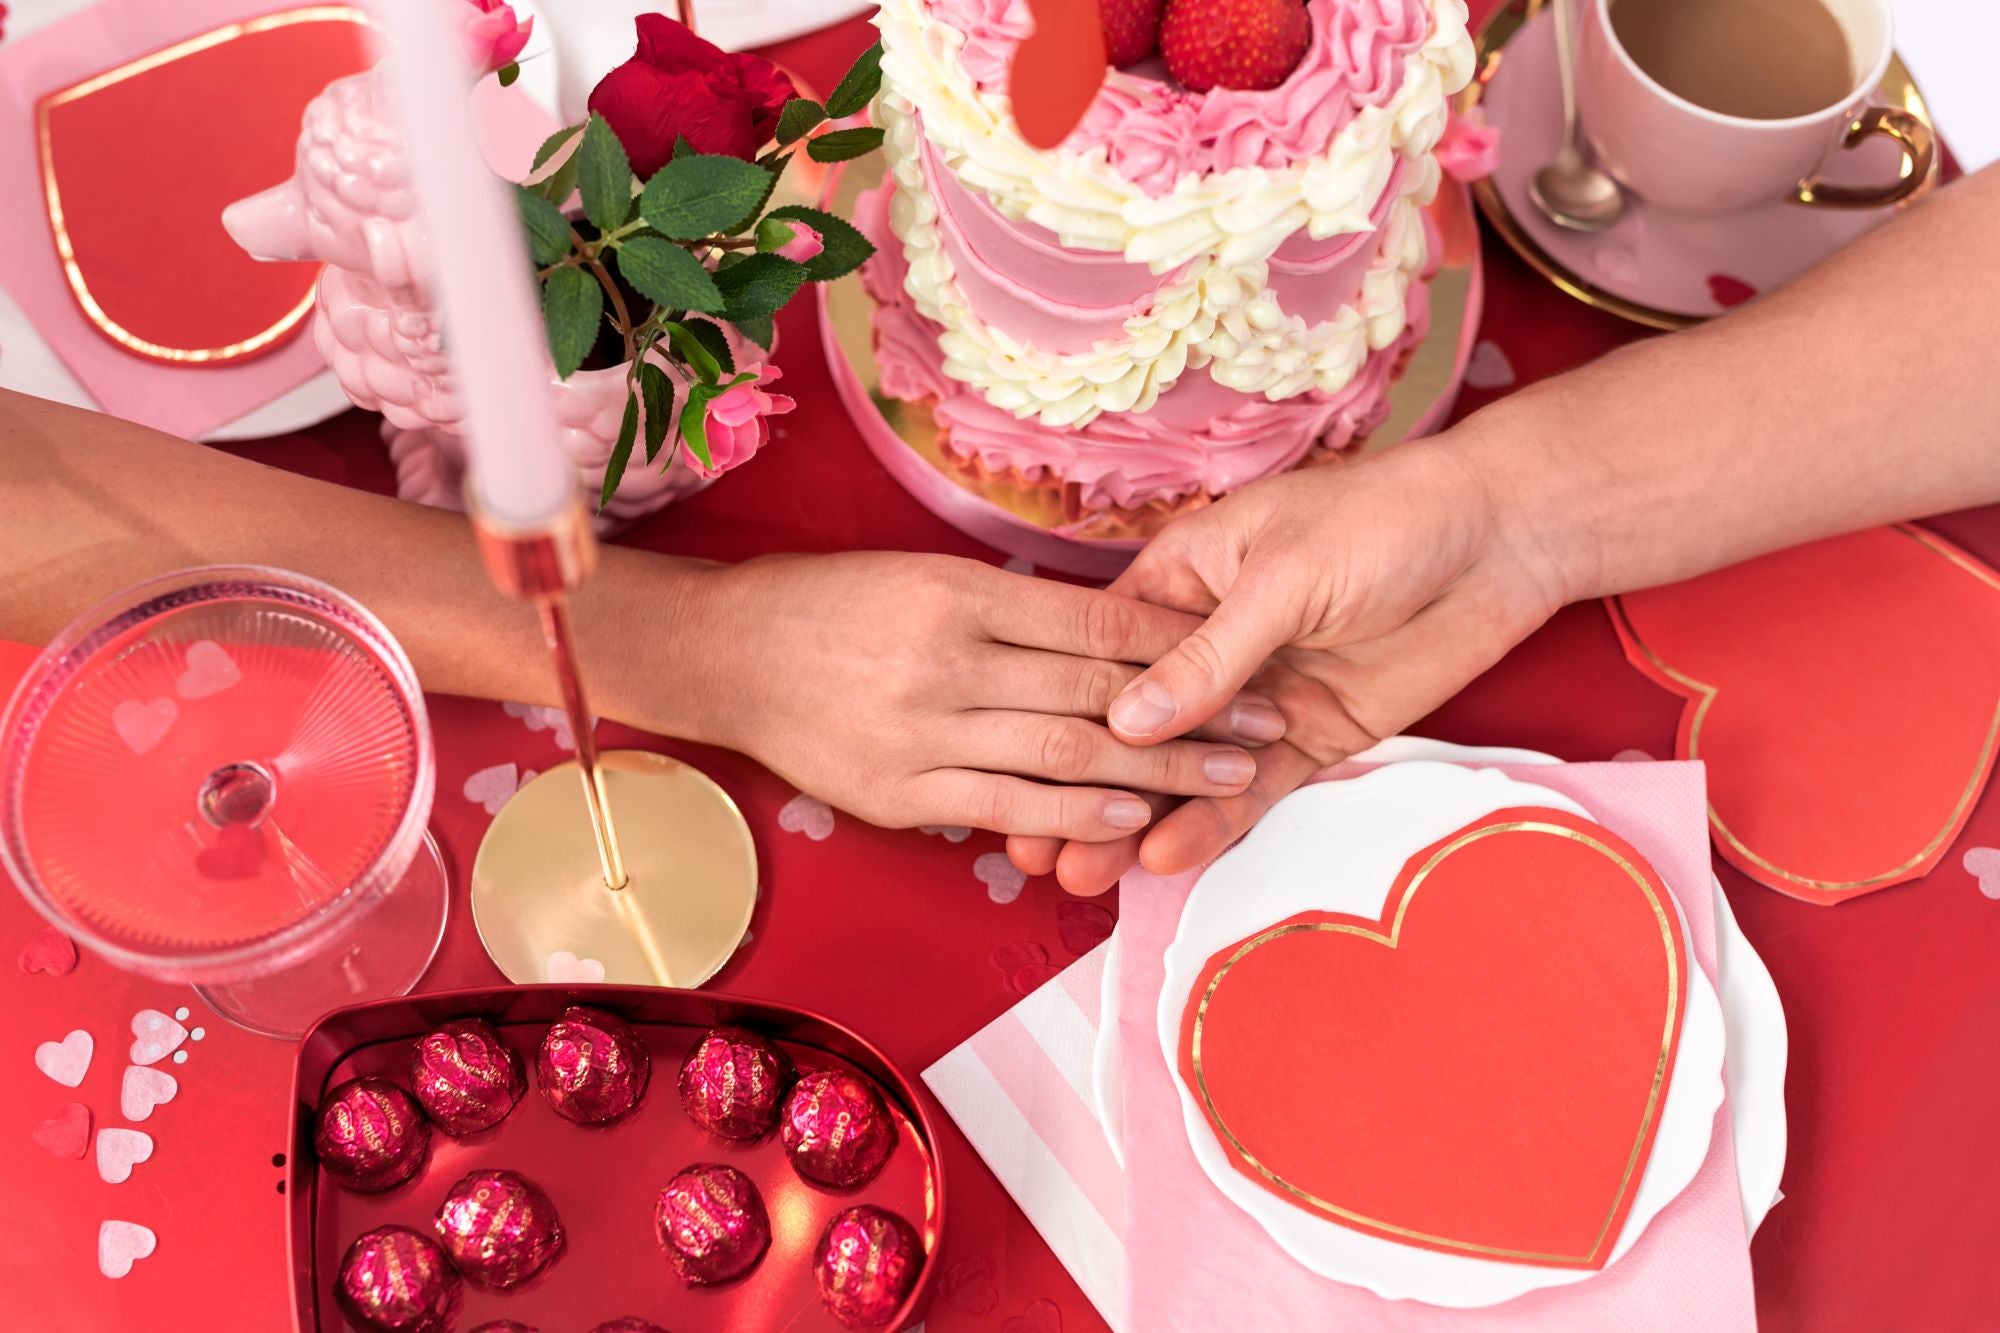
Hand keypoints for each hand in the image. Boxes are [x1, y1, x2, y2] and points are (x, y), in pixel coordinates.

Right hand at [681, 551, 1288, 839]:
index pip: (1095, 619)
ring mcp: (924, 730)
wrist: (723, 655)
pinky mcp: (902, 790)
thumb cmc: (827, 604)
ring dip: (1159, 771)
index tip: (1244, 652)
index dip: (1178, 644)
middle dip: (1194, 711)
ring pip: (1066, 753)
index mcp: (961, 592)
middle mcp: (950, 657)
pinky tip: (1133, 819)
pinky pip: (1007, 804)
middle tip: (1268, 723)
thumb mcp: (920, 573)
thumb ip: (1008, 604)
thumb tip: (1102, 625)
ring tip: (1231, 778)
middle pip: (1098, 690)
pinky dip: (1076, 812)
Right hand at [1008, 426, 1576, 891]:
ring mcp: (1259, 697)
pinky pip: (1250, 790)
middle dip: (1086, 789)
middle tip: (1039, 854)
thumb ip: (1206, 657)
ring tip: (1088, 875)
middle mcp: (1209, 645)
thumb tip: (1124, 726)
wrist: (1500, 538)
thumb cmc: (1383, 520)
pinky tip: (1166, 857)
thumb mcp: (1283, 575)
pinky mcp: (1310, 735)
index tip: (1014, 778)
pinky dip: (1211, 824)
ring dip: (1137, 821)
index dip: (1060, 720)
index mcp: (1183, 581)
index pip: (1102, 658)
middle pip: (1135, 729)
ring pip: (1184, 771)